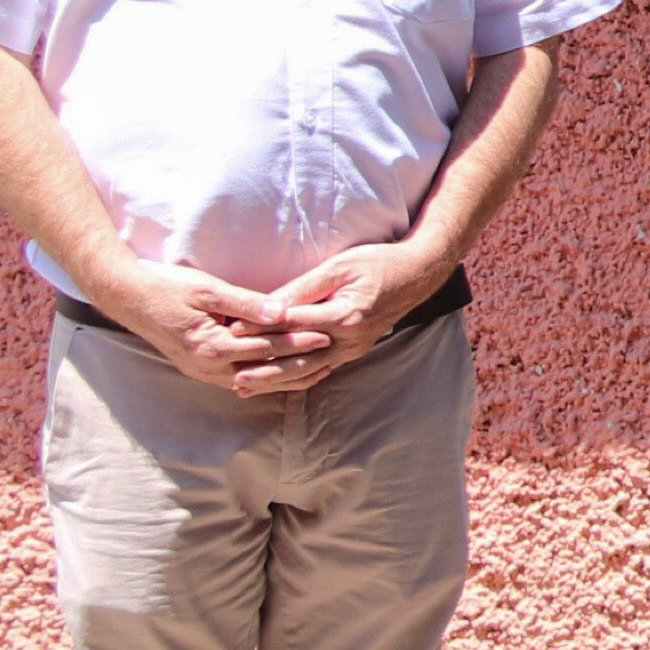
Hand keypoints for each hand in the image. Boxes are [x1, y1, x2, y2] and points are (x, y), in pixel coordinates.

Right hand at [88, 260, 329, 393]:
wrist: (127, 297)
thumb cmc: (166, 287)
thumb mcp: (208, 288)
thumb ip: (246, 302)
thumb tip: (282, 310)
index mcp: (211, 346)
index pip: (265, 347)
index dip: (298, 341)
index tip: (326, 334)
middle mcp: (207, 367)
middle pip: (264, 369)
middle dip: (299, 362)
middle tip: (332, 354)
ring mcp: (202, 372)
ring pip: (254, 379)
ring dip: (285, 375)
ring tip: (317, 368)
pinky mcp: (200, 370)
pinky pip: (240, 378)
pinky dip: (264, 375)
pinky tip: (283, 371)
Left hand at [243, 241, 455, 395]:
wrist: (418, 274)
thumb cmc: (378, 263)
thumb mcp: (339, 266)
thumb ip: (304, 287)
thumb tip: (271, 302)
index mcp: (344, 315)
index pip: (293, 324)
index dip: (261, 327)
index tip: (233, 331)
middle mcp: (349, 339)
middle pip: (298, 357)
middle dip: (263, 366)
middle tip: (232, 375)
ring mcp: (353, 349)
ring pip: (308, 370)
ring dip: (275, 380)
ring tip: (246, 386)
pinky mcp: (353, 351)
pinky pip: (321, 369)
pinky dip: (296, 378)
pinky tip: (277, 384)